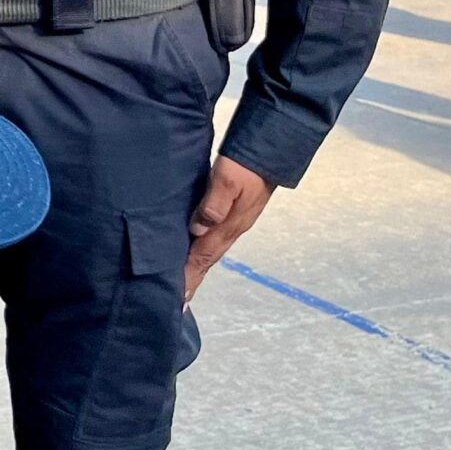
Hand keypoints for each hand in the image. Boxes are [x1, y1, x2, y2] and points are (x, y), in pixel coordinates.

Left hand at [184, 156, 276, 302]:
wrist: (272, 149)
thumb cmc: (247, 162)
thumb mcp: (227, 178)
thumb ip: (213, 203)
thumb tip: (198, 229)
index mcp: (229, 225)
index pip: (203, 256)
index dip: (189, 276)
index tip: (178, 298)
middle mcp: (233, 227)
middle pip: (208, 259)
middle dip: (193, 279)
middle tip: (179, 301)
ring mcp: (236, 220)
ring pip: (212, 250)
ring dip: (198, 266)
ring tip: (186, 282)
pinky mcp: (236, 212)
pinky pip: (216, 237)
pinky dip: (204, 249)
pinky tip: (197, 249)